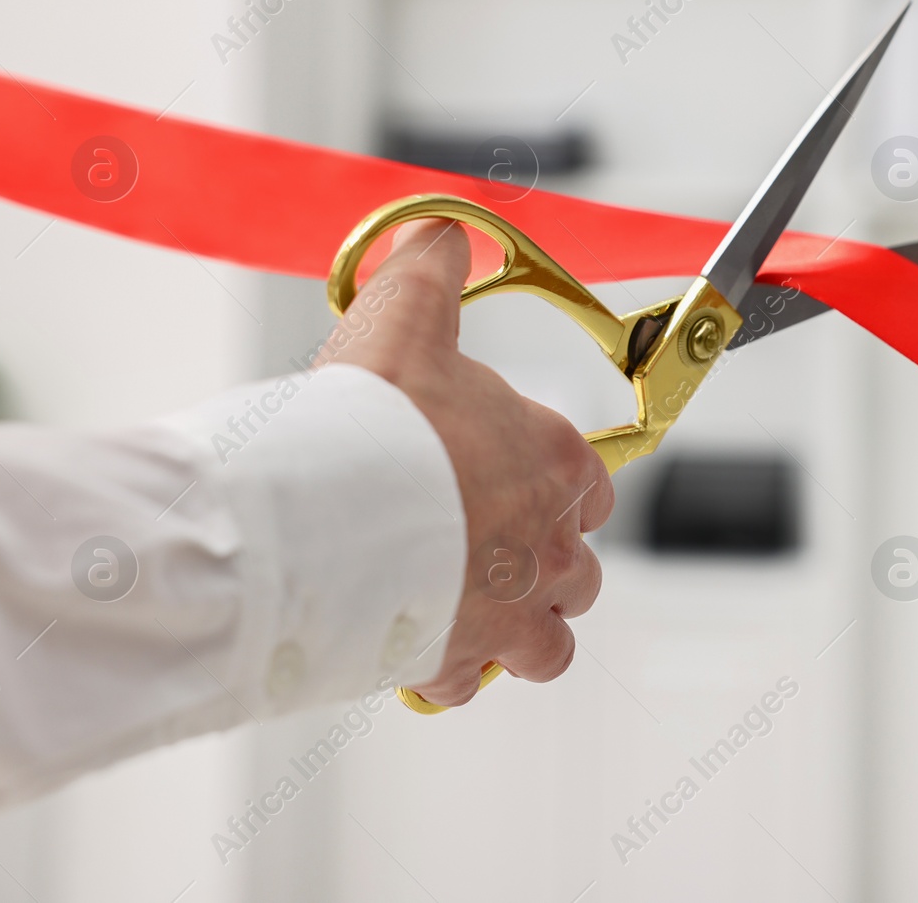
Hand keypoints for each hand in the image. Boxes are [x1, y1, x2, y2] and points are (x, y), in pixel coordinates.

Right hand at [319, 219, 610, 705]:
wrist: (325, 512)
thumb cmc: (372, 422)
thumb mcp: (404, 320)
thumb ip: (430, 275)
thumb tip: (441, 234)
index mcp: (556, 459)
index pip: (593, 487)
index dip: (560, 493)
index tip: (520, 492)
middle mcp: (553, 540)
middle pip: (580, 571)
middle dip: (542, 569)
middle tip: (483, 555)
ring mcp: (517, 606)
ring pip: (550, 640)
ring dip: (517, 631)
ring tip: (466, 613)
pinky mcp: (467, 657)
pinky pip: (473, 682)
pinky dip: (448, 672)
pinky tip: (413, 650)